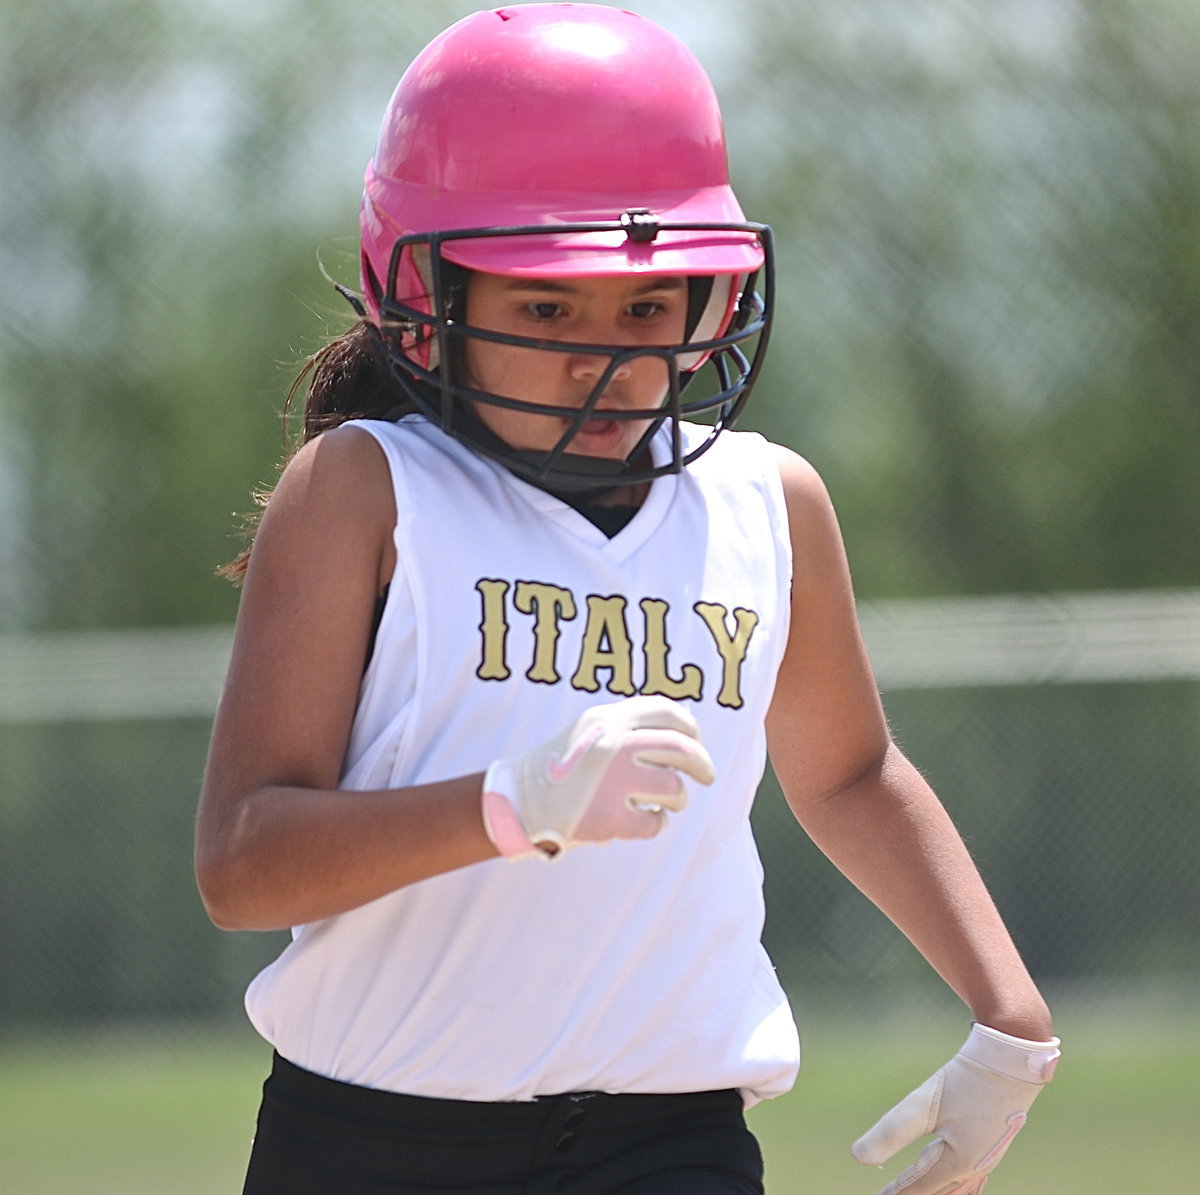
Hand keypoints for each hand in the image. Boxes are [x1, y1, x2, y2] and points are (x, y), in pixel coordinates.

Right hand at [481, 695, 714, 857]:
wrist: (520, 801)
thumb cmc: (564, 764)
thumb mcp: (592, 728)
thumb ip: (631, 722)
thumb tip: (687, 720)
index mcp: (609, 718)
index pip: (669, 713)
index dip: (691, 727)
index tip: (696, 739)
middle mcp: (613, 744)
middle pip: (683, 749)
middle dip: (703, 764)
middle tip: (707, 775)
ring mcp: (612, 781)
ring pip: (674, 789)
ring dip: (676, 799)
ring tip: (665, 802)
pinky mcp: (609, 817)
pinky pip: (655, 823)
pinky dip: (656, 824)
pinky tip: (645, 820)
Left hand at [852, 1023, 1059, 1193]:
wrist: (1012, 1060)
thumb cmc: (967, 1081)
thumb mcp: (923, 1104)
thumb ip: (891, 1132)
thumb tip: (857, 1157)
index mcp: (959, 1163)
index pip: (918, 1186)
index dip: (895, 1193)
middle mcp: (976, 1167)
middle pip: (940, 1194)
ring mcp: (988, 1157)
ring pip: (960, 1191)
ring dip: (937, 1193)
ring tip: (916, 1192)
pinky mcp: (992, 1142)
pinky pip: (973, 1180)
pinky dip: (958, 1189)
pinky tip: (953, 1184)